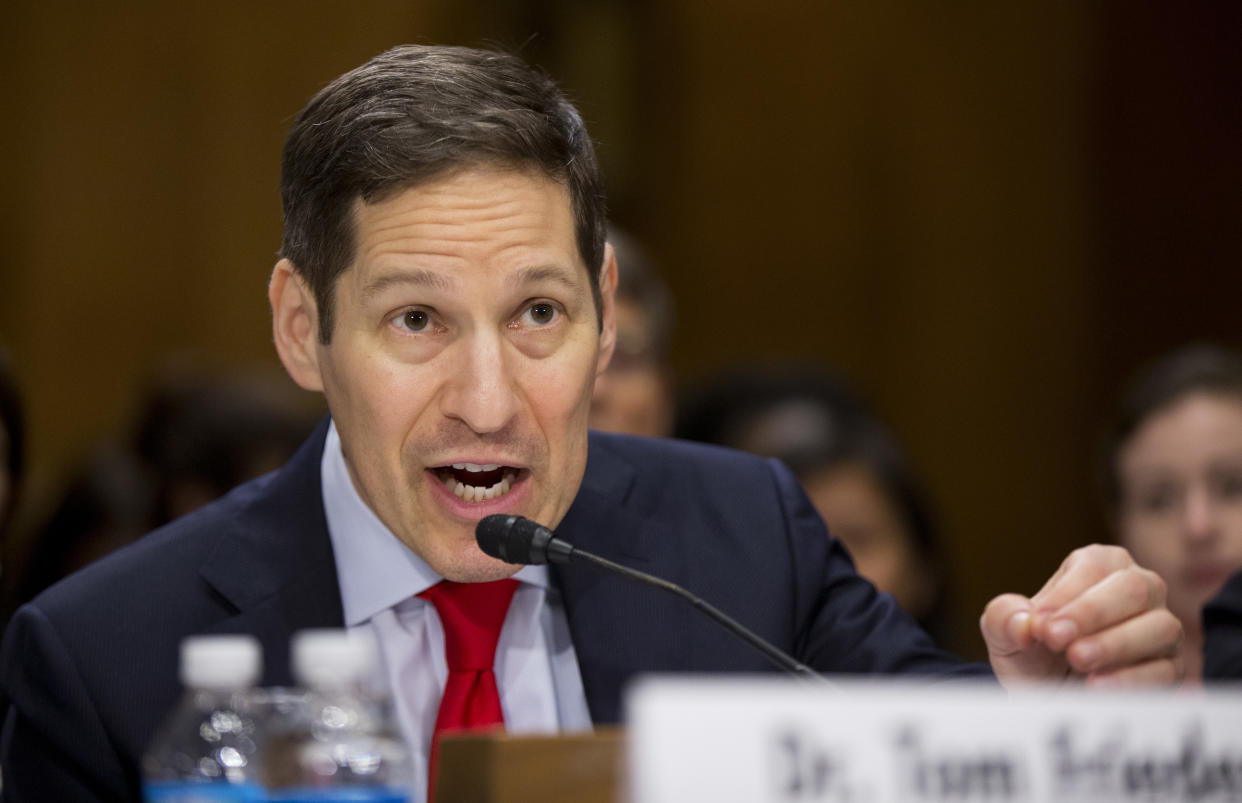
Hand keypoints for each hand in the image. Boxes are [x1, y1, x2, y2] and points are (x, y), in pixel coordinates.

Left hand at [980, 544, 1183, 686]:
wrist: (1043, 698)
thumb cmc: (1029, 653)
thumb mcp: (1002, 632)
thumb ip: (1004, 617)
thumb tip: (1025, 622)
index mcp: (1098, 566)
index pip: (1094, 566)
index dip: (1066, 594)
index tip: (1040, 624)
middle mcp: (1138, 590)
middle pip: (1134, 588)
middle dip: (1092, 614)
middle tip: (1056, 639)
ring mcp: (1159, 629)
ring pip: (1159, 626)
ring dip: (1115, 644)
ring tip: (1078, 660)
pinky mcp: (1170, 669)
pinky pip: (1165, 670)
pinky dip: (1131, 679)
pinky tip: (1097, 686)